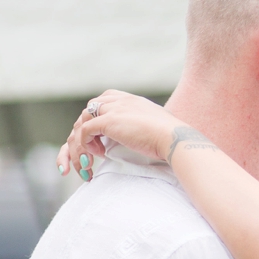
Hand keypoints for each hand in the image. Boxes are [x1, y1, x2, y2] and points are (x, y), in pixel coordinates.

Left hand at [56, 90, 193, 179]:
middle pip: (88, 111)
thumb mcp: (155, 126)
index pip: (102, 102)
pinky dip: (86, 145)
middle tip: (91, 151)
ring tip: (91, 159)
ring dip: (82, 142)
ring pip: (82, 122)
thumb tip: (144, 136)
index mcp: (130, 100)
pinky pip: (85, 131)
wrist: (176, 139)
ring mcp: (113, 109)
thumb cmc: (172, 138)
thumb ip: (143, 126)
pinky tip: (98, 156)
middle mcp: (119, 100)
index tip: (102, 139)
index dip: (96, 119)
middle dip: (84, 131)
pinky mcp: (109, 121)